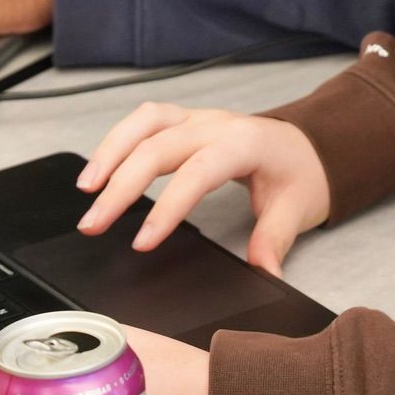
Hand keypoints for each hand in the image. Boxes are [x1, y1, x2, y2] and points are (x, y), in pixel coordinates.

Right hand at [77, 104, 330, 276]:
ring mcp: (199, 118)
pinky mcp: (185, 121)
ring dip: (111, 152)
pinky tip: (100, 168)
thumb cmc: (300, 174)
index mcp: (246, 143)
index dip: (167, 205)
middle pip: (159, 145)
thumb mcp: (297, 209)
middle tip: (94, 224)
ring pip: (145, 122)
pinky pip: (144, 121)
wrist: (309, 146)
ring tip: (86, 190)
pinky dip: (117, 140)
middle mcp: (217, 124)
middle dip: (121, 185)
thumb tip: (264, 275)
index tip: (142, 242)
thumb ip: (274, 241)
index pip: (199, 170)